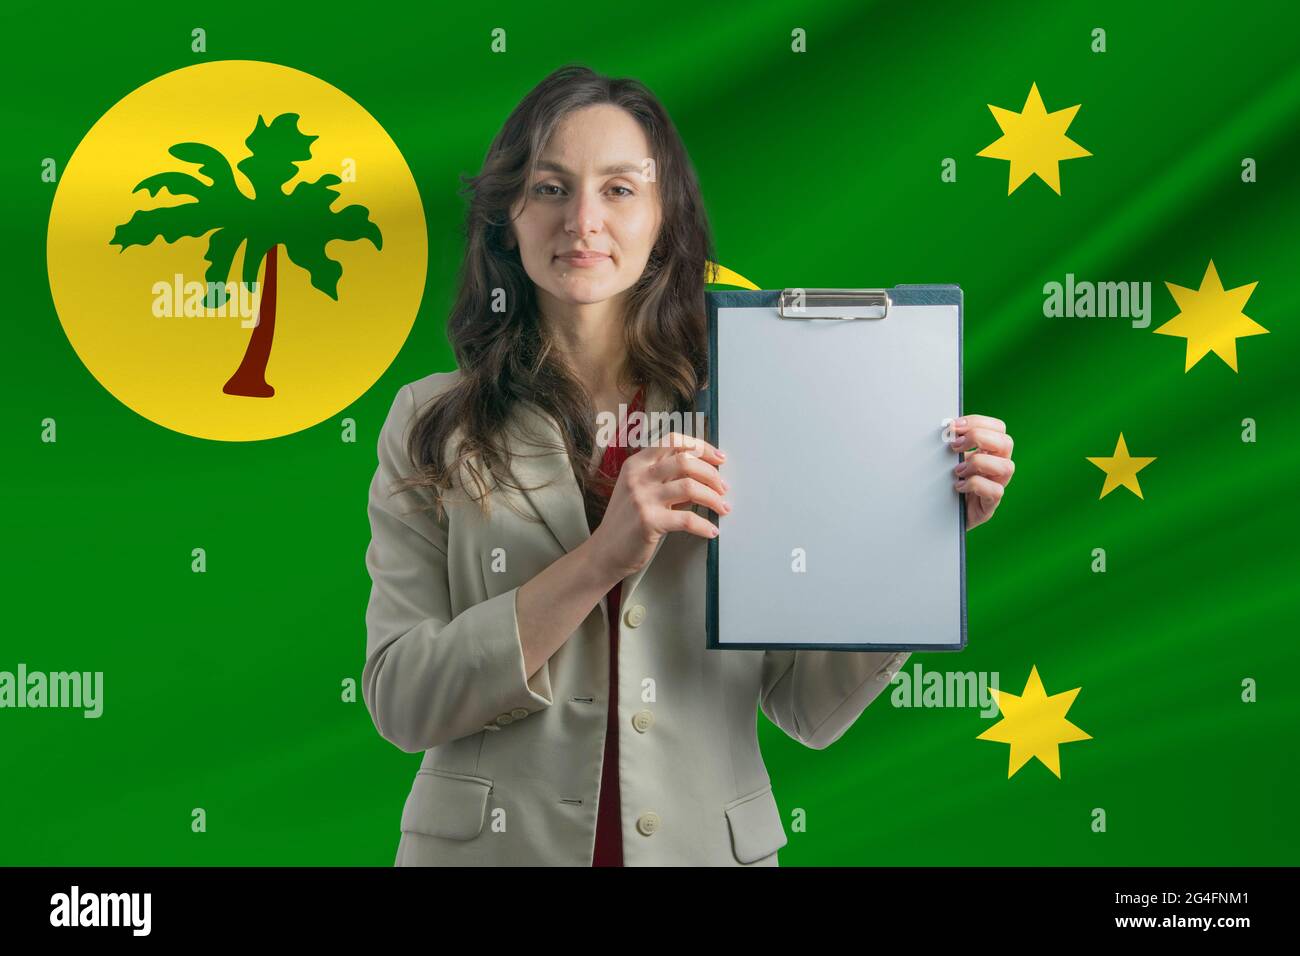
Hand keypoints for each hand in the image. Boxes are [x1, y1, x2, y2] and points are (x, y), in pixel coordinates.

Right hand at [586, 431, 727, 580]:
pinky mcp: (648, 521)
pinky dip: (705, 525)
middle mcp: (638, 476)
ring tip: (723, 508)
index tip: (719, 459)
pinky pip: (687, 519)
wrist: (604, 552)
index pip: (673, 441)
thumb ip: (666, 479)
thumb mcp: (640, 490)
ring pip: (690, 487)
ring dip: (714, 498)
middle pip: (686, 461)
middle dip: (712, 474)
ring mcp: (642, 498)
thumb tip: (703, 475)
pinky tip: (711, 531)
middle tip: (723, 488)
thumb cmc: (626, 522)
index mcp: (636, 464)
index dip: (701, 446)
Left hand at [949, 414, 1013, 529]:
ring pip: (1006, 467)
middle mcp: (997, 467)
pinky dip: (975, 485)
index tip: (953, 426)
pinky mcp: (990, 505)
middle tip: (954, 446)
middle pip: (1006, 442)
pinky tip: (958, 486)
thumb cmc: (945, 484)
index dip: (977, 422)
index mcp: (989, 451)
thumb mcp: (948, 460)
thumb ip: (952, 445)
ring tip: (957, 470)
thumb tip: (945, 428)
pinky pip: (995, 491)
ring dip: (978, 463)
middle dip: (979, 437)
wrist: (939, 515)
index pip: (998, 428)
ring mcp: (997, 485)